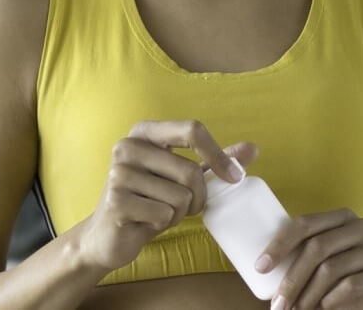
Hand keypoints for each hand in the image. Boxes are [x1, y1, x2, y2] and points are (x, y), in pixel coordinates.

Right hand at [71, 119, 258, 272]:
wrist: (109, 234)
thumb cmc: (150, 200)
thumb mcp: (181, 177)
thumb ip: (213, 161)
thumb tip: (252, 148)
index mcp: (143, 132)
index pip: (191, 129)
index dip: (218, 154)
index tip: (235, 177)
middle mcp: (127, 146)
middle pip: (190, 171)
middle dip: (198, 197)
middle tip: (184, 206)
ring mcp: (118, 173)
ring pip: (180, 196)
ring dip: (179, 212)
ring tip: (159, 211)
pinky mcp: (116, 201)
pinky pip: (165, 214)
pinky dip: (164, 223)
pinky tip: (147, 221)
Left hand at [259, 207, 362, 308]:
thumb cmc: (349, 278)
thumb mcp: (326, 262)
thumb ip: (304, 255)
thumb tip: (259, 266)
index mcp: (342, 217)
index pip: (304, 224)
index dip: (278, 244)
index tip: (260, 268)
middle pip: (316, 248)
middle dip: (292, 278)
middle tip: (278, 303)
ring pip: (331, 268)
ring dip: (308, 294)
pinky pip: (351, 284)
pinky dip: (330, 299)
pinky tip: (323, 307)